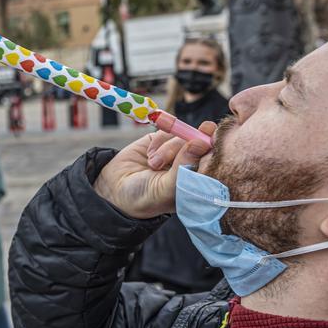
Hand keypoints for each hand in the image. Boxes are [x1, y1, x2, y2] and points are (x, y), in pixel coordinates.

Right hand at [93, 121, 216, 218]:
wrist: (114, 189)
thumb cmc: (144, 197)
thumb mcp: (166, 188)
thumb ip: (184, 166)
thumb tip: (201, 141)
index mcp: (199, 181)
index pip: (214, 160)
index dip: (210, 148)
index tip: (204, 140)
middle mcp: (191, 164)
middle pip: (200, 143)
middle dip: (183, 148)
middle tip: (168, 158)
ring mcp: (177, 151)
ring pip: (183, 135)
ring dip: (167, 148)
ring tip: (154, 164)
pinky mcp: (163, 140)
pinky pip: (169, 129)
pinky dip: (159, 140)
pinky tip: (150, 154)